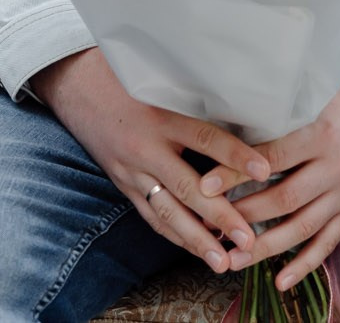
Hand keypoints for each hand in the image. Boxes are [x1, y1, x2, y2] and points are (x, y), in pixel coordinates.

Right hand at [32, 49, 270, 275]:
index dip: (235, 154)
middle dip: (220, 217)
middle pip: (186, 187)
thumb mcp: (159, 80)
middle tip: (247, 240)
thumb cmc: (124, 77)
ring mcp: (130, 170)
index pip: (203, 137)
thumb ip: (195, 98)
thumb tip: (245, 110)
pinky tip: (197, 250)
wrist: (75, 86)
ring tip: (223, 262)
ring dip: (196, 240)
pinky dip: (174, 235)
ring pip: (166, 212)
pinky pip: (150, 215)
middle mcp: (144, 147)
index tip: (264, 170)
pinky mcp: (122, 184)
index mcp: (159, 116)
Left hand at [219, 81, 339, 289]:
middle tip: (210, 226)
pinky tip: (280, 282)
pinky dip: (304, 266)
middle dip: (245, 215)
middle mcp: (334, 167)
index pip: (272, 158)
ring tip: (233, 259)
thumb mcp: (302, 99)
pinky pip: (327, 244)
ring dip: (266, 248)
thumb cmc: (326, 102)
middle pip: (286, 198)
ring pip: (303, 227)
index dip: (237, 173)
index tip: (205, 186)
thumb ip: (269, 114)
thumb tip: (220, 129)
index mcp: (319, 134)